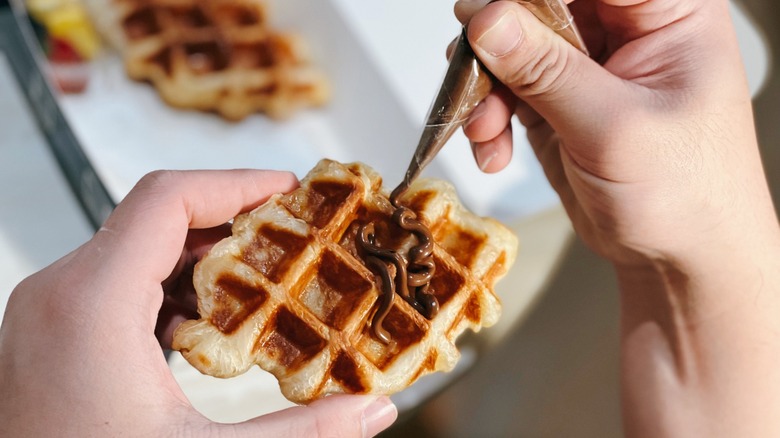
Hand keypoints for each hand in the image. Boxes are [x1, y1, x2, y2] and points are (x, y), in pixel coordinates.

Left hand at [0, 170, 396, 436]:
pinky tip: (216, 321)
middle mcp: (62, 294)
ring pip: (142, 248)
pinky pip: (124, 283)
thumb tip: (370, 410)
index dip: (238, 183)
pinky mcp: (58, 334)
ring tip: (267, 277)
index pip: (169, 197)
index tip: (291, 190)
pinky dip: (177, 287)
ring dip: (208, 257)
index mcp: (91, 303)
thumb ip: (300, 433)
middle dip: (236, 220)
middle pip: (159, 216)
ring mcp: (54, 312)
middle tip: (296, 236)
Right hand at [456, 1, 779, 435]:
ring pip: (512, 46)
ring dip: (485, 88)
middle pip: (540, 5)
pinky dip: (488, 118)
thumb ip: (546, 71)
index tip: (487, 14)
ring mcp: (589, 66)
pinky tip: (492, 150)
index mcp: (668, 13)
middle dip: (497, 44)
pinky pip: (505, 89)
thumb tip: (488, 20)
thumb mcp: (612, 128)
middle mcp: (627, 31)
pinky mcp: (559, 100)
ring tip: (483, 130)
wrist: (676, 259)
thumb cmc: (685, 197)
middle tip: (472, 68)